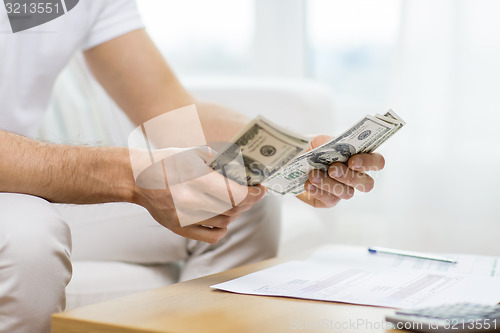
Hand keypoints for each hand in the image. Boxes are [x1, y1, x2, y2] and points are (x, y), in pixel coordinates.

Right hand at [131, 147, 266, 242]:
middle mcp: (191, 201)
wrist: (137, 177)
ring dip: (236, 212)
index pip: (237, 195)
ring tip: (235, 201)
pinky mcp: (179, 228)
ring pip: (225, 222)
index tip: (261, 189)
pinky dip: (223, 228)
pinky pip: (212, 236)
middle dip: (249, 201)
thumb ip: (220, 160)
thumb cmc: (167, 162)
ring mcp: (184, 218)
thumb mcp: (194, 153)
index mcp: (196, 180)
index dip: (254, 194)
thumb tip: (245, 168)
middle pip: (234, 209)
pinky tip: (223, 216)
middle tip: (253, 193)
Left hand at [297, 135, 384, 207]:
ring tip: (313, 175)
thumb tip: (334, 148)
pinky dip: (318, 191)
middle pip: (367, 183)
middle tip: (333, 169)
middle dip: (350, 176)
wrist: (291, 162)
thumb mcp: (320, 141)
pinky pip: (330, 200)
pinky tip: (308, 184)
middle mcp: (355, 176)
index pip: (377, 162)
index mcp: (358, 158)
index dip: (369, 162)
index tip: (353, 160)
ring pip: (347, 193)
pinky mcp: (328, 201)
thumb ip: (331, 143)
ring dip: (330, 183)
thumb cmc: (310, 149)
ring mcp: (343, 190)